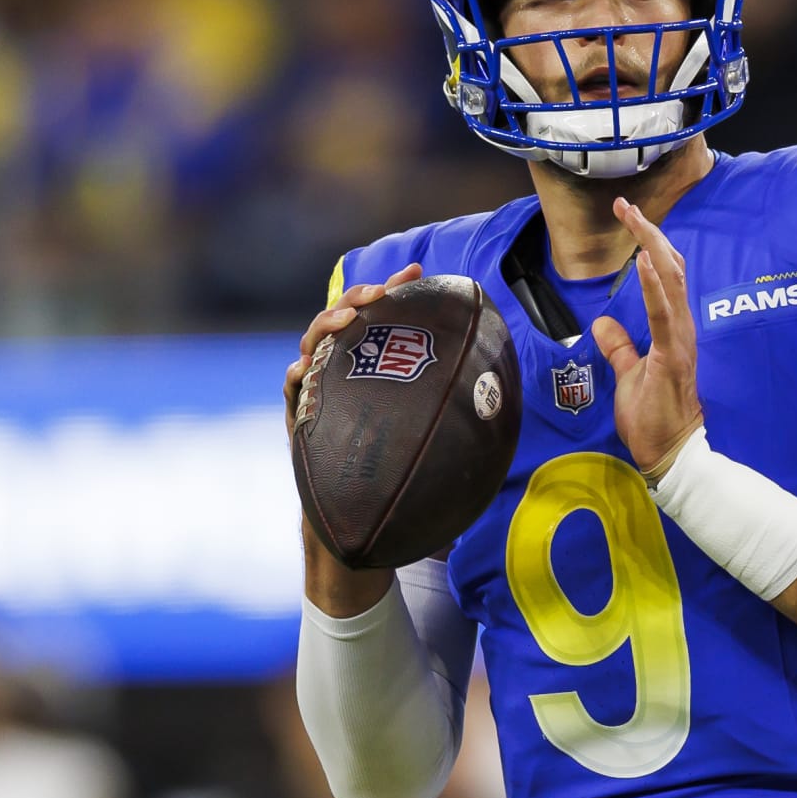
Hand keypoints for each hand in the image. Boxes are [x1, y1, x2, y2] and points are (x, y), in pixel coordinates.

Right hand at [291, 263, 421, 618]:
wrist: (361, 525)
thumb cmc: (400, 480)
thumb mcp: (433, 440)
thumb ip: (452, 416)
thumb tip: (504, 398)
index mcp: (375, 370)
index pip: (384, 319)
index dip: (397, 290)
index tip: (419, 272)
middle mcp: (345, 375)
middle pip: (344, 321)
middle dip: (358, 298)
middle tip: (377, 294)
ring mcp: (319, 394)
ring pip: (313, 345)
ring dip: (325, 326)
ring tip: (344, 320)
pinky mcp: (301, 421)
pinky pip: (292, 392)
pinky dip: (296, 377)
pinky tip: (305, 368)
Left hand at [595, 198, 703, 478]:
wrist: (671, 453)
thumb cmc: (654, 418)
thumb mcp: (630, 375)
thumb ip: (620, 347)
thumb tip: (603, 322)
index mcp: (672, 329)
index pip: (664, 276)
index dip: (649, 244)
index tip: (628, 218)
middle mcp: (681, 328)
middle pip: (671, 268)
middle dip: (649, 233)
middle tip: (625, 204)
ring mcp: (680, 341)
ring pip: (672, 281)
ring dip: (652, 247)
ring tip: (634, 218)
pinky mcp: (674, 356)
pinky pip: (666, 314)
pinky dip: (656, 286)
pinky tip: (645, 262)